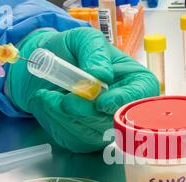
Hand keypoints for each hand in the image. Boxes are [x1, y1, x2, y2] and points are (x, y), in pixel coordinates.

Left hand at [7, 27, 159, 152]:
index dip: (123, 102)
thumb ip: (95, 53)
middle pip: (114, 121)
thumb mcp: (84, 39)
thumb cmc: (71, 51)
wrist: (45, 68)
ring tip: (49, 95)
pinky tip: (49, 104)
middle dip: (87, 112)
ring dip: (64, 115)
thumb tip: (101, 74)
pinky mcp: (86, 139)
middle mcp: (124, 108)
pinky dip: (55, 121)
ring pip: (90, 132)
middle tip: (66, 100)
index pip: (141, 97)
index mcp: (135, 82)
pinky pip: (73, 138)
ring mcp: (106, 127)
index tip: (102, 102)